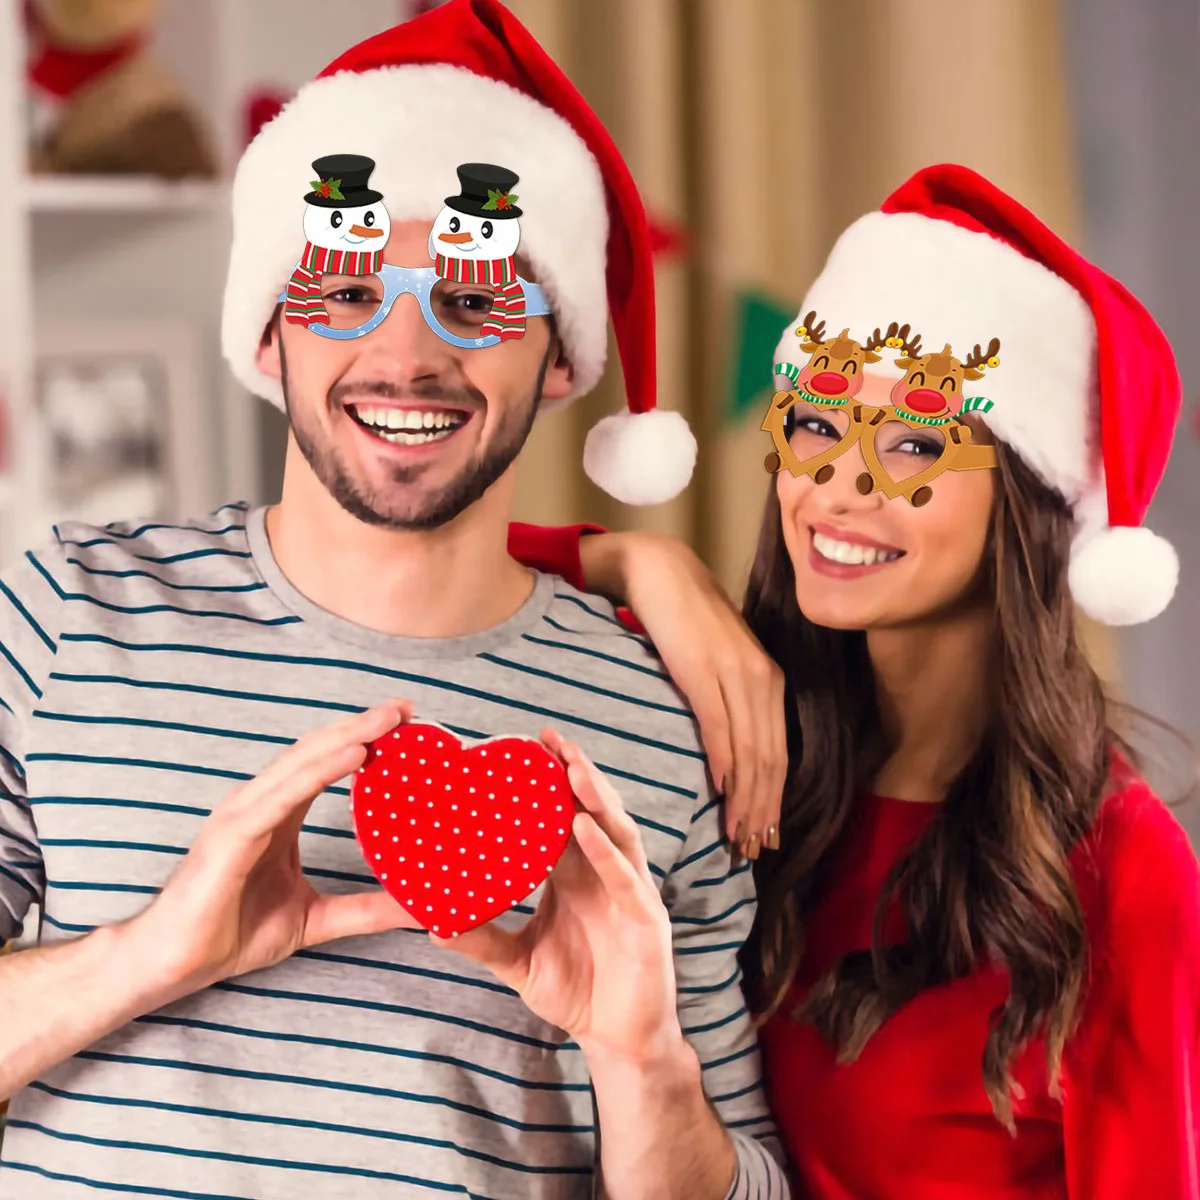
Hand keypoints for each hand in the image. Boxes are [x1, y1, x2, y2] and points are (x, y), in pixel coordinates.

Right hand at [131, 700, 419, 991]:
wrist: (173, 964)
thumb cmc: (232, 933)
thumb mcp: (317, 918)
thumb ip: (365, 909)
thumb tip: (417, 908)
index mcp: (280, 813)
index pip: (326, 762)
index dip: (363, 738)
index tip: (405, 722)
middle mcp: (262, 803)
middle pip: (318, 750)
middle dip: (361, 725)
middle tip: (405, 706)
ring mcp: (244, 814)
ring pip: (302, 762)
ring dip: (347, 736)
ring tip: (386, 720)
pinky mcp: (233, 834)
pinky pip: (283, 795)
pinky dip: (319, 771)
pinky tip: (353, 755)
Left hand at [432, 730, 681, 1062]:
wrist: (616, 1040)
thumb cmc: (575, 991)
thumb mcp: (518, 961)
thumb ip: (481, 939)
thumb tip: (431, 923)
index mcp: (577, 875)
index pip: (562, 817)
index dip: (548, 783)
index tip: (523, 748)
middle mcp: (605, 873)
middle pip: (592, 810)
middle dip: (573, 771)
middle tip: (547, 737)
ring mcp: (629, 891)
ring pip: (614, 831)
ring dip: (594, 796)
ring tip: (569, 765)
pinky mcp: (645, 919)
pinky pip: (625, 878)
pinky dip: (605, 851)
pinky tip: (583, 827)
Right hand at [583, 531, 786, 858]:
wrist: (662, 572)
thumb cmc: (687, 619)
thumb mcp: (720, 662)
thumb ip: (731, 700)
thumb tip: (729, 750)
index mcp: (770, 681)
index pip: (779, 754)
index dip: (774, 800)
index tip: (766, 837)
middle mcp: (762, 680)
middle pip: (770, 760)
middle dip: (763, 810)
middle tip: (753, 850)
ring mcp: (736, 676)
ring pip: (750, 752)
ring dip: (745, 799)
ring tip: (738, 836)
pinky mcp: (704, 672)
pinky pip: (719, 727)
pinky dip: (724, 764)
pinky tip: (721, 792)